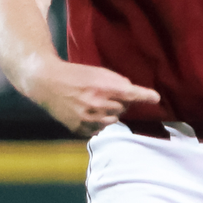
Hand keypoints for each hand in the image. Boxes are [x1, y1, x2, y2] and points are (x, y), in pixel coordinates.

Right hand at [20, 57, 158, 134]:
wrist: (47, 84)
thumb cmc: (75, 75)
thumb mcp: (97, 72)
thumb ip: (116, 82)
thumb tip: (131, 93)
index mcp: (101, 87)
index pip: (129, 93)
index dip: (144, 96)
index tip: (156, 98)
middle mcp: (96, 104)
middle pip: (123, 109)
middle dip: (119, 102)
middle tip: (104, 94)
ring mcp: (87, 119)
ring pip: (113, 121)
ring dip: (109, 114)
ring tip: (94, 103)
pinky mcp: (79, 129)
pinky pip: (99, 130)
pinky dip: (97, 123)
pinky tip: (86, 112)